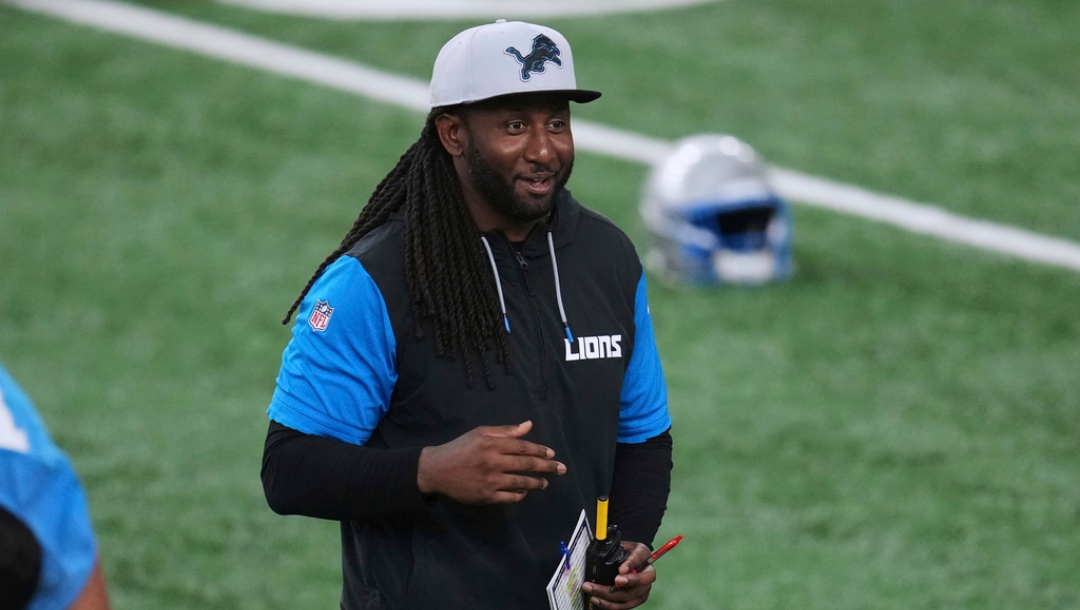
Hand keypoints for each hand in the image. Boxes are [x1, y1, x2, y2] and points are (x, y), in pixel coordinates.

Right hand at [416, 420, 565, 503]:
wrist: (436, 470)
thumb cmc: (460, 448)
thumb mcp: (480, 433)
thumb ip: (505, 431)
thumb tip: (528, 425)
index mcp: (492, 444)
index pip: (523, 448)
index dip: (539, 451)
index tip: (551, 453)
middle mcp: (493, 462)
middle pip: (526, 465)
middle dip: (547, 467)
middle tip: (561, 469)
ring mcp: (490, 481)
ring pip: (521, 482)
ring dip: (536, 482)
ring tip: (546, 482)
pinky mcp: (486, 496)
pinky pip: (509, 497)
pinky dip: (520, 494)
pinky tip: (526, 491)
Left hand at [582, 541, 654, 608]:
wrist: (633, 559)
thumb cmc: (628, 552)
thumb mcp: (624, 545)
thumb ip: (618, 547)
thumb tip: (605, 548)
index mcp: (644, 556)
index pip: (639, 560)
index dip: (630, 565)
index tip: (620, 570)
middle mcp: (647, 575)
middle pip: (634, 586)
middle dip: (613, 588)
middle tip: (596, 587)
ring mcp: (643, 590)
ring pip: (627, 598)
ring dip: (608, 599)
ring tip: (593, 594)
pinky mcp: (637, 599)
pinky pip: (624, 606)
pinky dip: (610, 605)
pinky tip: (598, 600)